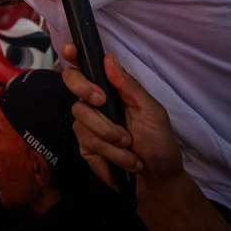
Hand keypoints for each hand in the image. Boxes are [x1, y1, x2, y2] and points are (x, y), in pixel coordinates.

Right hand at [61, 44, 183, 188]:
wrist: (158, 181)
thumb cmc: (159, 142)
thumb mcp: (152, 111)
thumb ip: (128, 85)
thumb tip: (108, 58)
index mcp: (112, 89)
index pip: (86, 66)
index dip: (73, 54)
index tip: (70, 50)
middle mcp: (95, 103)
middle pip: (71, 84)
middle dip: (85, 90)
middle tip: (102, 101)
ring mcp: (87, 125)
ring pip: (81, 119)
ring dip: (110, 137)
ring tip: (130, 148)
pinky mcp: (84, 147)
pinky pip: (87, 144)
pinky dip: (110, 155)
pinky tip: (125, 161)